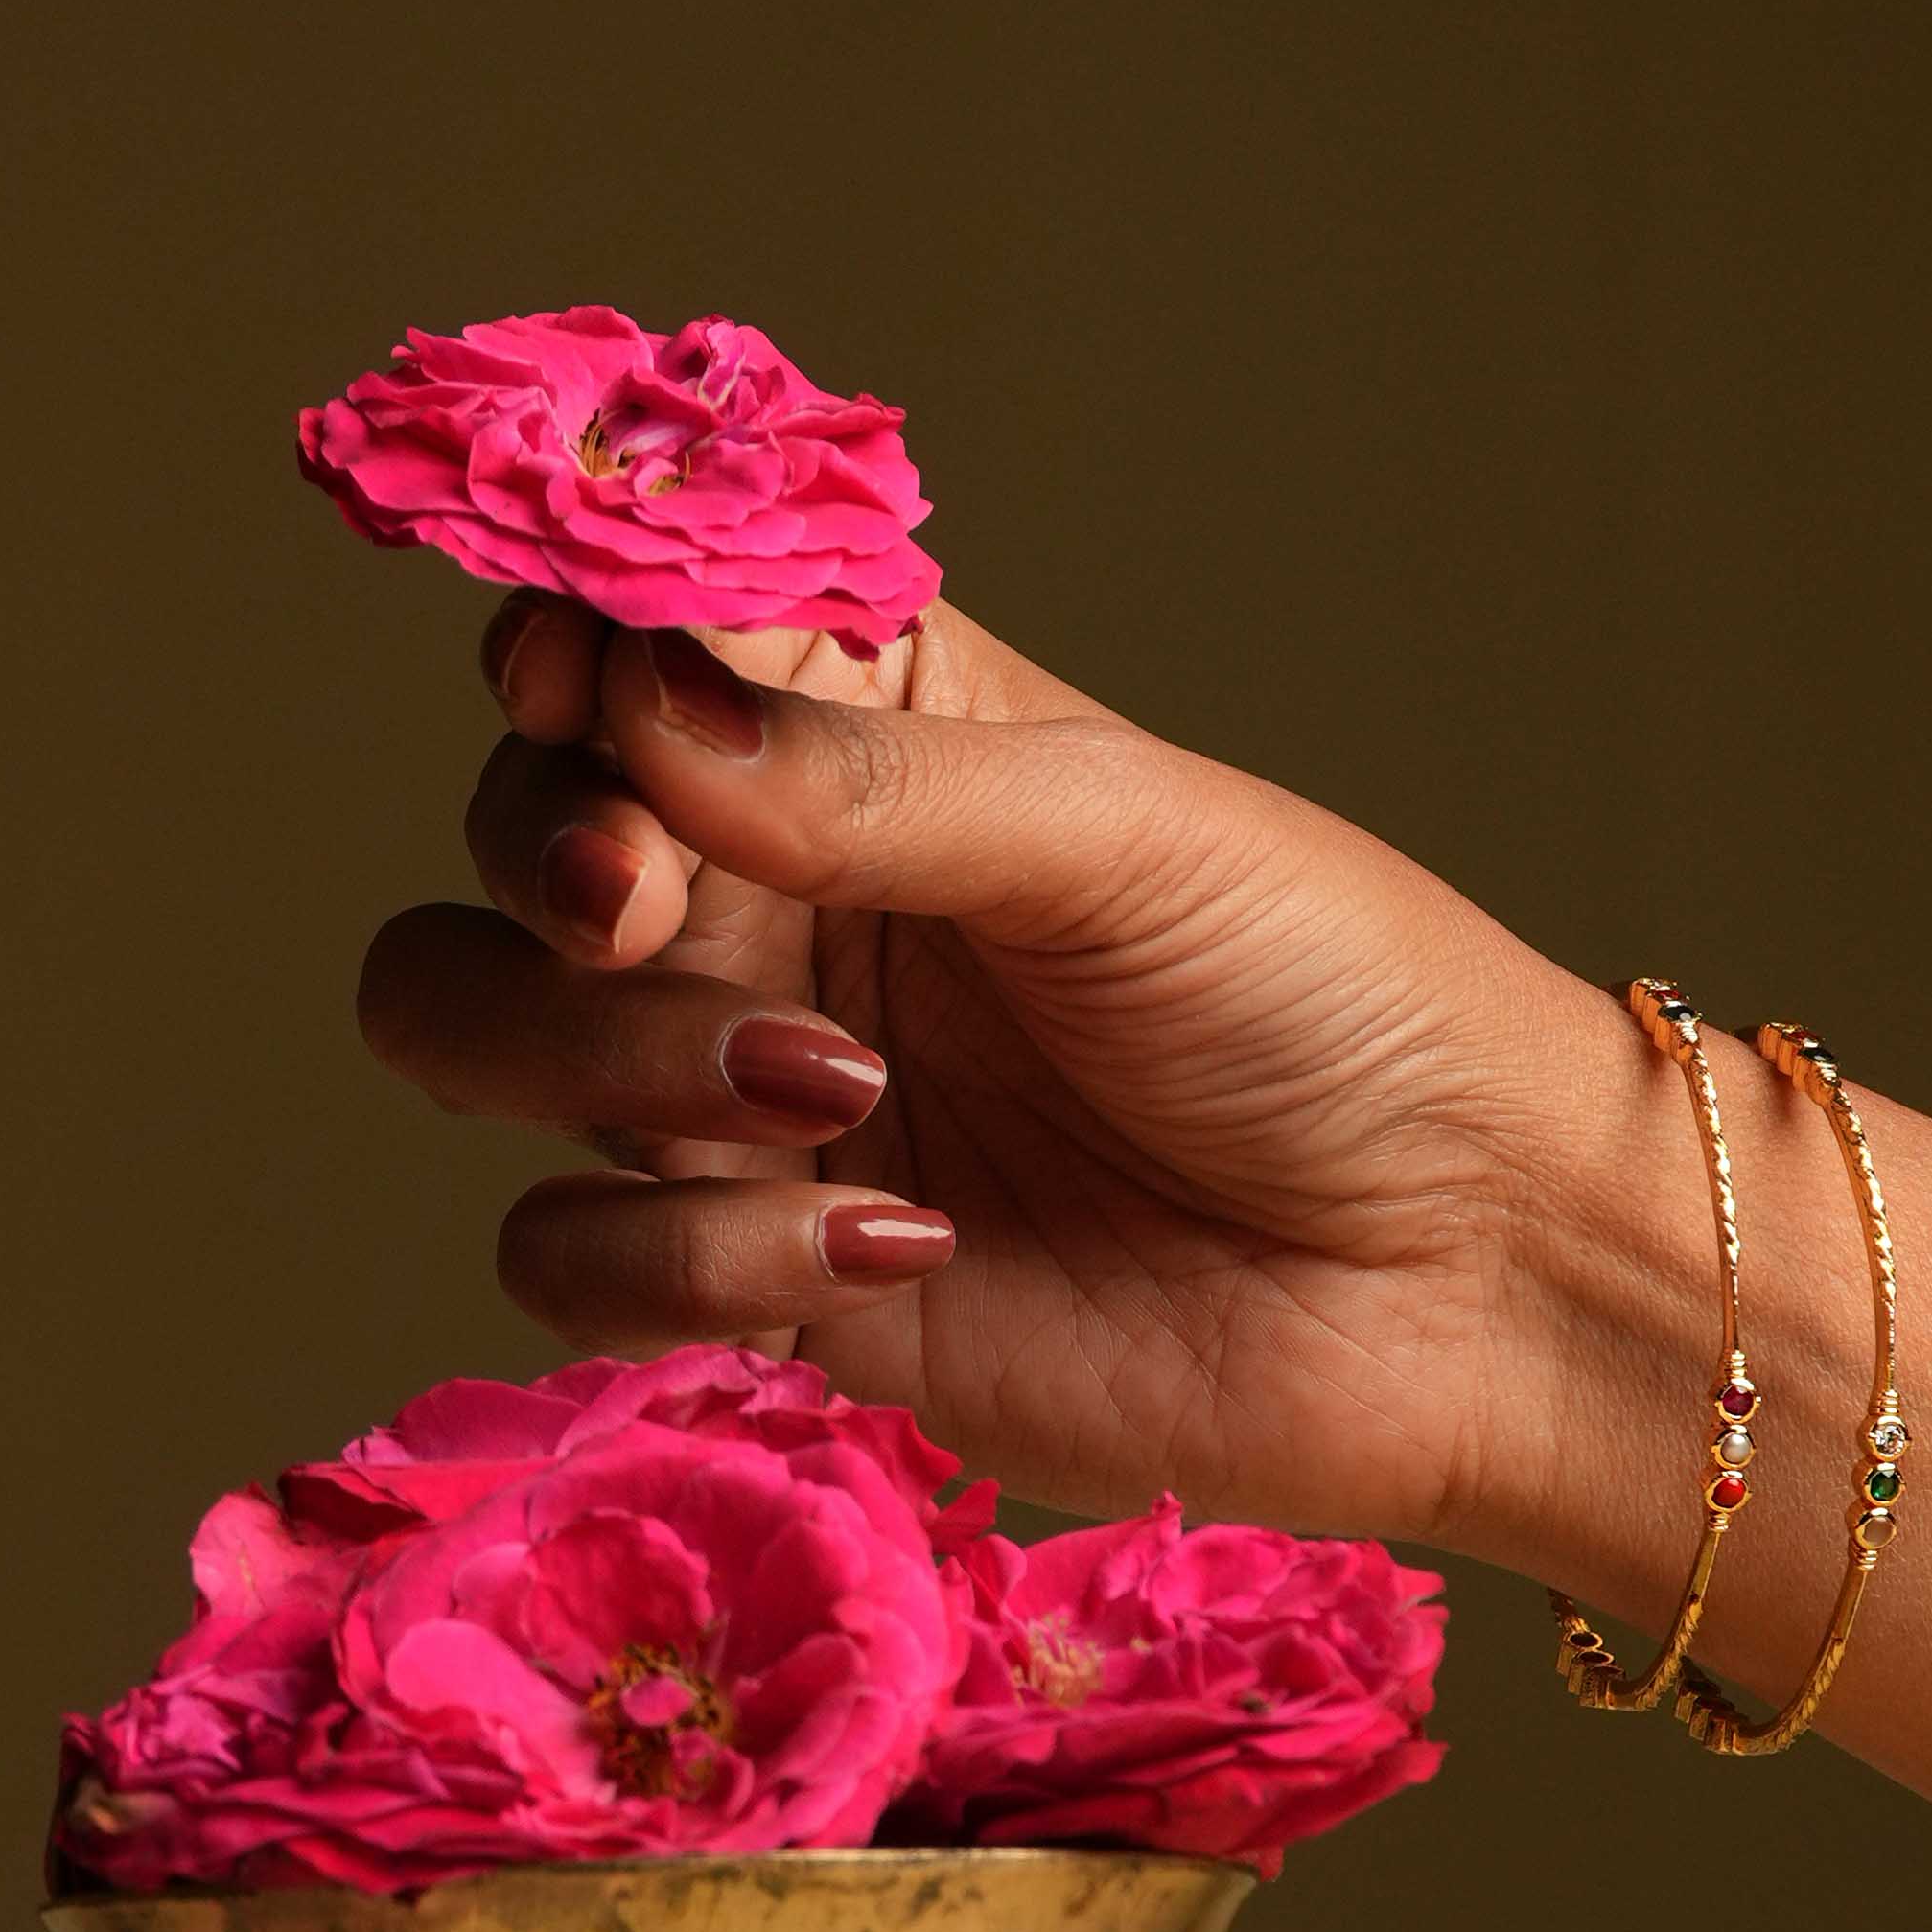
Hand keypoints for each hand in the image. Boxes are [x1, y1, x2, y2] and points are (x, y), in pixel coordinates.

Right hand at [354, 589, 1637, 1545]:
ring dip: (598, 1059)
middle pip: (504, 841)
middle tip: (643, 901)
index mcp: (853, 733)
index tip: (575, 685)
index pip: (614, 649)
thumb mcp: (1119, 835)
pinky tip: (902, 1251)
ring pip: (471, 1035)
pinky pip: (570, 1257)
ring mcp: (739, 1094)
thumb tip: (625, 699)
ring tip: (828, 1093)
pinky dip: (694, 1258)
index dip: (554, 657)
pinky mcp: (756, 1281)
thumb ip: (862, 781)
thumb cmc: (1336, 1001)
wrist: (1460, 1279)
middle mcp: (766, 894)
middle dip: (548, 863)